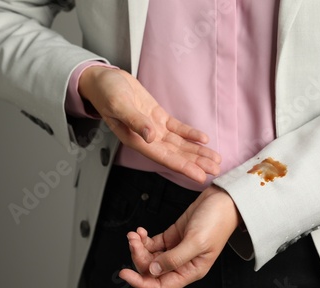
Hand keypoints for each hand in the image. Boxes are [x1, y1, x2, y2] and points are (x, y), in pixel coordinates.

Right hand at [79, 66, 220, 183]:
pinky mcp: (157, 117)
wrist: (104, 80)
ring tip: (214, 159)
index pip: (163, 157)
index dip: (182, 167)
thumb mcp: (118, 104)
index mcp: (134, 139)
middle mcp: (146, 138)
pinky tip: (203, 139)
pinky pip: (177, 128)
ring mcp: (153, 128)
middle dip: (195, 162)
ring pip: (179, 144)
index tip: (198, 175)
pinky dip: (190, 134)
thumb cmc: (106, 93)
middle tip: (215, 170)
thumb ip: (134, 121)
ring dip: (196, 152)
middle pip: (175, 154)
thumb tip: (149, 137)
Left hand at [118, 185, 239, 287]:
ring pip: (150, 256)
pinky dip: (144, 239)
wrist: (223, 200)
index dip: (141, 283)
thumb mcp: (196, 242)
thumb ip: (173, 259)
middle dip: (139, 256)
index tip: (124, 274)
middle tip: (133, 241)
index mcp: (191, 271)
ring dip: (139, 246)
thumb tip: (153, 270)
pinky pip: (153, 243)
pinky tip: (141, 231)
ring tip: (135, 234)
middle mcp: (182, 263)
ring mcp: (176, 249)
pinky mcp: (173, 236)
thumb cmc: (217, 221)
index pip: (161, 286)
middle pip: (152, 270)